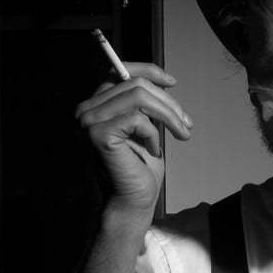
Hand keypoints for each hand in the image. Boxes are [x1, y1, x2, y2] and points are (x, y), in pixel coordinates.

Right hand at [74, 61, 192, 217]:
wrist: (133, 200)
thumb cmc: (140, 167)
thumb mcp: (145, 125)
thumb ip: (144, 103)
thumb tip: (163, 81)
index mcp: (96, 105)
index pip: (119, 71)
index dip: (149, 71)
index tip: (172, 83)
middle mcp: (86, 110)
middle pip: (134, 83)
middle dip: (168, 102)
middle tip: (186, 124)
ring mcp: (89, 121)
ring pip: (139, 96)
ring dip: (167, 115)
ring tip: (181, 133)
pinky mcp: (99, 134)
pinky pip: (137, 119)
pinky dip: (153, 134)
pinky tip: (153, 151)